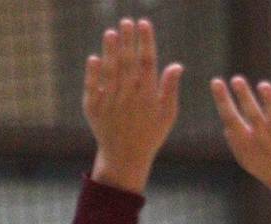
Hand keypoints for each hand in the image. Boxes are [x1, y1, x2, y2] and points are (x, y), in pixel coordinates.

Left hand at [83, 19, 182, 193]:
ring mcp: (111, 101)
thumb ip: (170, 89)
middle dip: (128, 40)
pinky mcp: (94, 107)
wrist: (126, 156)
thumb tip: (176, 65)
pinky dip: (94, 73)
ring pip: (111, 71)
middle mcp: (129, 96)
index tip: (144, 24)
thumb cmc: (150, 133)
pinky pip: (94, 87)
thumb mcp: (167, 114)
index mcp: (149, 96)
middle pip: (128, 63)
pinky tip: (95, 57)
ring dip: (111, 51)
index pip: (148, 62)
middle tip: (126, 21)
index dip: (146, 42)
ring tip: (111, 33)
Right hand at [210, 76, 270, 210]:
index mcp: (248, 145)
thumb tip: (226, 120)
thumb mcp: (248, 158)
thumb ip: (235, 140)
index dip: (223, 101)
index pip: (232, 120)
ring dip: (269, 103)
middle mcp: (266, 144)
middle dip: (245, 99)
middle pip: (254, 118)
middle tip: (237, 79)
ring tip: (264, 85)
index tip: (216, 81)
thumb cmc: (267, 167)